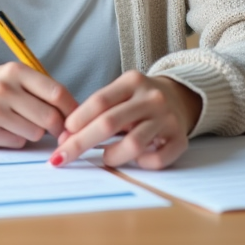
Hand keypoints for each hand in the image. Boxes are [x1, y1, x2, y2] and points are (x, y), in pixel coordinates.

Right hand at [0, 63, 78, 148]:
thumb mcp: (12, 78)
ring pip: (35, 133)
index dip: (72, 109)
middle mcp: (3, 89)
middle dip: (57, 128)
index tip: (77, 119)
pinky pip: (18, 143)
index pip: (56, 92)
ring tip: (18, 123)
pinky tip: (4, 130)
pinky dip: (17, 140)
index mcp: (14, 71)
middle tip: (56, 130)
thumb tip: (73, 115)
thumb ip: (40, 90)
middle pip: (49, 117)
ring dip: (33, 133)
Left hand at [51, 71, 201, 169]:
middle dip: (81, 142)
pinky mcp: (180, 139)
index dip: (78, 120)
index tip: (62, 136)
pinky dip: (141, 163)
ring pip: (134, 144)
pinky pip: (156, 160)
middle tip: (62, 158)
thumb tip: (66, 139)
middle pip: (110, 122)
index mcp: (133, 81)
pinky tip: (135, 159)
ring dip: (112, 156)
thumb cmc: (140, 100)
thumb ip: (96, 111)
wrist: (181, 97)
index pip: (100, 101)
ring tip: (105, 158)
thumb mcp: (121, 94)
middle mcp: (152, 97)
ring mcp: (168, 118)